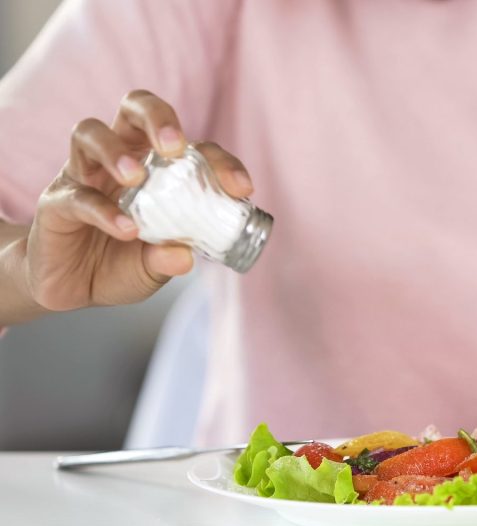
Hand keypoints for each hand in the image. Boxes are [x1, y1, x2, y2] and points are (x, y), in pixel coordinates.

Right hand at [24, 89, 253, 310]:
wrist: (73, 287)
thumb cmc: (122, 264)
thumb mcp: (154, 267)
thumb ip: (168, 260)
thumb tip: (185, 257)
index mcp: (158, 168)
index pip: (193, 148)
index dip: (220, 162)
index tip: (241, 188)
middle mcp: (121, 159)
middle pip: (134, 109)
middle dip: (157, 118)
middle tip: (174, 147)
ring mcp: (84, 174)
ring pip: (90, 133)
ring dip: (115, 152)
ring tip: (135, 178)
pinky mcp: (57, 201)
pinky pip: (77, 195)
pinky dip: (103, 210)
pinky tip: (125, 229)